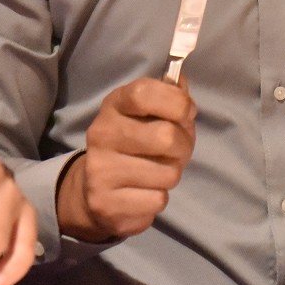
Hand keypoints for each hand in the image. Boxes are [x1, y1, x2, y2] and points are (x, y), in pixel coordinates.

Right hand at [56, 77, 195, 242]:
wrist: (96, 192)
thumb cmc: (136, 145)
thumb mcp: (151, 114)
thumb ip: (170, 96)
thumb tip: (181, 81)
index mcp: (114, 105)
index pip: (144, 93)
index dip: (175, 101)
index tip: (187, 112)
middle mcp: (101, 134)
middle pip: (165, 137)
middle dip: (184, 146)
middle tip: (176, 152)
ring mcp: (100, 170)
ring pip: (167, 173)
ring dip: (172, 174)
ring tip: (157, 172)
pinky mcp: (106, 203)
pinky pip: (158, 200)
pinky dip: (159, 198)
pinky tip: (144, 193)